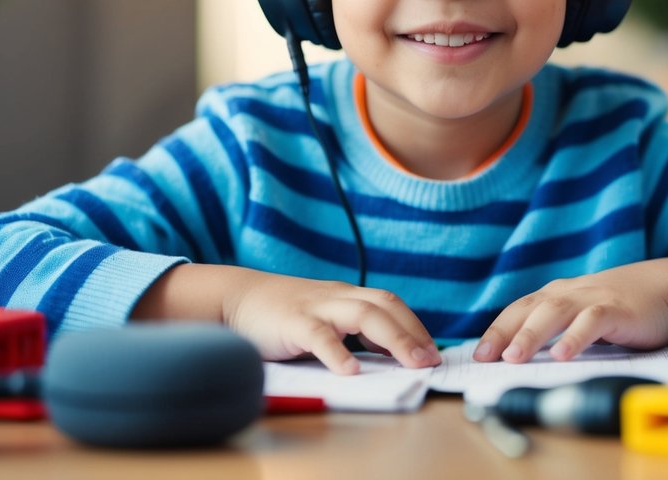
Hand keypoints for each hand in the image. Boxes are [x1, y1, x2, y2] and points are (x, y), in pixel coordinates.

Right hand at [224, 271, 440, 374]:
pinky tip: (350, 371)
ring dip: (393, 339)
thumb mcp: (323, 318)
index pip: (390, 304)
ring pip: (363, 315)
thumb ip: (349, 333)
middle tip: (432, 361)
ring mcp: (316, 307)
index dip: (414, 325)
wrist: (235, 298)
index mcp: (346, 296)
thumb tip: (387, 360)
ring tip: (411, 364)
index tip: (433, 351)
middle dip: (413, 332)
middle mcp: (336, 297)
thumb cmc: (281, 314)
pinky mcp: (292, 322)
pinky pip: (319, 335)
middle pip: (385, 306)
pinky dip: (337, 352)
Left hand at [472, 257, 667, 363]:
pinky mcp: (616, 309)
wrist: (665, 288)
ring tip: (514, 357)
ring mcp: (591, 298)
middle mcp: (569, 293)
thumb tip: (521, 359)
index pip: (518, 309)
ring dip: (531, 335)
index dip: (496, 329)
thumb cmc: (620, 307)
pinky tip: (562, 355)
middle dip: (503, 332)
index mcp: (557, 295)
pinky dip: (575, 337)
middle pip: (528, 308)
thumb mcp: (581, 316)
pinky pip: (592, 321)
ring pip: (554, 312)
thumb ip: (556, 331)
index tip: (477, 354)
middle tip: (485, 357)